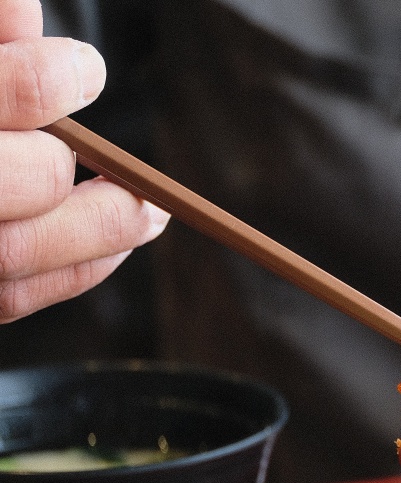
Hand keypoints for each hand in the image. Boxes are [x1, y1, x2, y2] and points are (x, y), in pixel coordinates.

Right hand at [0, 0, 168, 323]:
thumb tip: (22, 15)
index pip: (5, 97)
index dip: (47, 80)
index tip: (83, 68)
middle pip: (20, 183)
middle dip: (64, 165)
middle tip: (106, 154)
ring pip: (18, 255)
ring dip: (103, 230)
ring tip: (148, 211)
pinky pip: (13, 298)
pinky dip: (78, 270)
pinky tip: (116, 245)